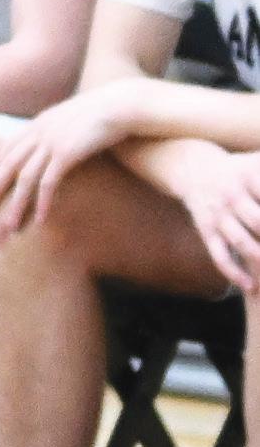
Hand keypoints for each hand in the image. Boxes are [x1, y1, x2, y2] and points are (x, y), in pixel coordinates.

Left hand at [0, 85, 138, 236]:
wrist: (122, 104)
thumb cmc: (103, 113)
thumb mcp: (74, 119)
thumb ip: (60, 129)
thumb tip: (57, 142)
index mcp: (40, 122)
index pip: (9, 146)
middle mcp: (40, 131)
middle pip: (10, 164)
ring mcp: (52, 142)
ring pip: (25, 178)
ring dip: (16, 204)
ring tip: (10, 226)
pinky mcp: (66, 153)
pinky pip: (48, 183)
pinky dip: (42, 202)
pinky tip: (40, 220)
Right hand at [183, 149, 259, 292]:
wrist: (192, 168)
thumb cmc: (238, 168)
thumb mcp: (257, 160)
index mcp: (247, 176)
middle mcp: (231, 195)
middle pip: (257, 221)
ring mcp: (218, 214)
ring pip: (239, 240)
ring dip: (258, 257)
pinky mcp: (206, 230)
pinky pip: (219, 255)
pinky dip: (233, 272)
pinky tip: (250, 286)